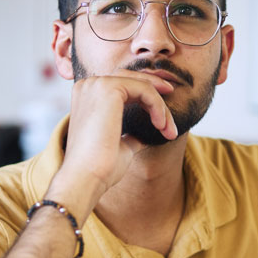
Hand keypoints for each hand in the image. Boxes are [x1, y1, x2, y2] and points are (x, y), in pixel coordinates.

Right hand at [47, 70, 176, 220]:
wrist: (86, 178)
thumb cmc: (100, 167)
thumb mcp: (119, 146)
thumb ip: (129, 135)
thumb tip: (141, 136)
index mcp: (87, 96)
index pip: (123, 85)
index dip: (147, 96)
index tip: (164, 117)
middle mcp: (88, 85)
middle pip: (133, 79)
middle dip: (157, 96)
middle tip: (171, 118)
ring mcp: (97, 84)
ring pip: (142, 84)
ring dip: (160, 106)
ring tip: (168, 130)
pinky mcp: (108, 88)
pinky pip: (145, 89)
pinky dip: (158, 107)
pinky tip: (161, 126)